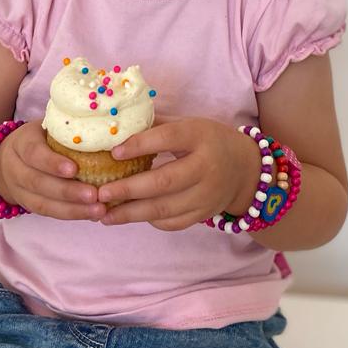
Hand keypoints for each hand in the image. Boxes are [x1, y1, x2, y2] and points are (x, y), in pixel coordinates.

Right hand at [0, 121, 107, 221]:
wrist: (7, 159)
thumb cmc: (40, 137)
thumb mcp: (47, 127)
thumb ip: (68, 127)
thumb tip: (104, 124)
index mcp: (22, 143)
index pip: (34, 153)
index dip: (52, 163)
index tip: (74, 169)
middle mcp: (15, 168)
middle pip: (38, 183)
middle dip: (67, 191)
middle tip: (94, 195)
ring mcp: (19, 190)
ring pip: (43, 204)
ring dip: (73, 209)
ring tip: (98, 210)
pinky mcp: (28, 205)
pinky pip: (49, 213)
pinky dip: (71, 215)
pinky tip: (92, 215)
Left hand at [97, 118, 259, 230]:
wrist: (245, 169)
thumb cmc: (208, 141)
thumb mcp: (189, 124)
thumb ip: (157, 126)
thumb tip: (116, 126)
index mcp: (200, 136)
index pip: (167, 138)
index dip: (139, 145)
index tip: (113, 152)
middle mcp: (206, 166)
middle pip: (164, 181)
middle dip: (128, 189)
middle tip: (101, 193)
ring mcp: (207, 194)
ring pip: (165, 208)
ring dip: (131, 213)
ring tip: (104, 214)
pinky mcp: (204, 214)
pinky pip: (173, 222)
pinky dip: (150, 221)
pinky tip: (130, 216)